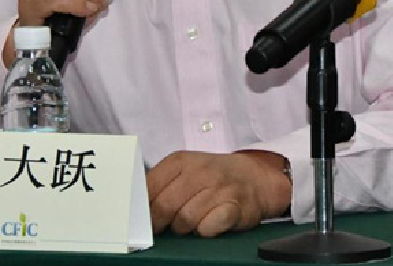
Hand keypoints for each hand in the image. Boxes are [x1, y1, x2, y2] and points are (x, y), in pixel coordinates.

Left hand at [147, 150, 290, 237]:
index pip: (150, 187)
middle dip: (159, 223)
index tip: (140, 219)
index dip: (142, 208)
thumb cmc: (213, 177)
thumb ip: (162, 184)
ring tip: (190, 222)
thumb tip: (136, 210)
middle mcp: (200, 171)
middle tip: (162, 228)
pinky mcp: (234, 207)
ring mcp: (219, 188)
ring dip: (184, 228)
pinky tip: (208, 224)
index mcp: (181, 160)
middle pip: (165, 206)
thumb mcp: (186, 169)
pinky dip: (204, 231)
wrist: (256, 177)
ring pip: (184, 220)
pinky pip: (208, 228)